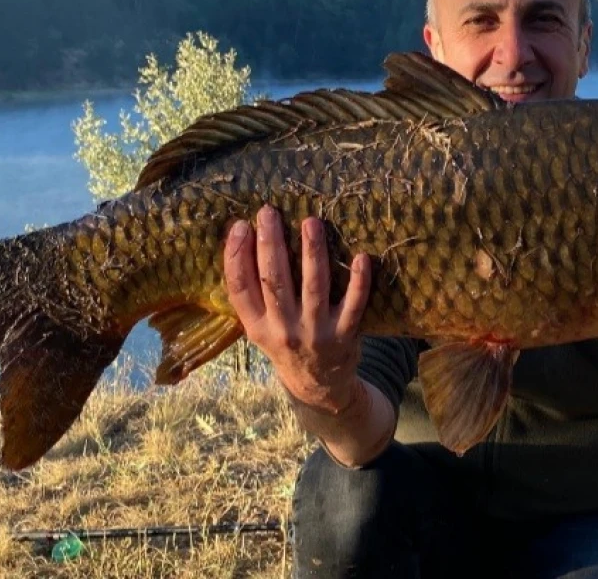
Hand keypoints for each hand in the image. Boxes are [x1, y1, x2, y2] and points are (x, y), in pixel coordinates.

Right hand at [224, 205, 371, 413]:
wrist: (319, 386)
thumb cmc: (287, 343)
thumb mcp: (260, 326)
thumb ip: (253, 294)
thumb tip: (243, 239)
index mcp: (257, 326)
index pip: (240, 289)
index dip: (236, 256)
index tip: (241, 225)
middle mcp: (283, 330)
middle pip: (274, 281)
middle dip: (270, 243)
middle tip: (269, 212)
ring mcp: (315, 332)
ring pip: (313, 287)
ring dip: (312, 253)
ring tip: (310, 222)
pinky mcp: (344, 335)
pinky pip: (353, 304)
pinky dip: (359, 281)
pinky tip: (360, 257)